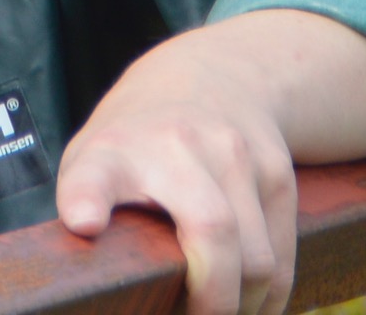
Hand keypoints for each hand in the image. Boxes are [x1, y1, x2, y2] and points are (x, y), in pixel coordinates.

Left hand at [53, 11, 365, 314]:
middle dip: (211, 301)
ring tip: (216, 314)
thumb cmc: (137, 144)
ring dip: (243, 307)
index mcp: (115, 153)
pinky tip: (248, 305)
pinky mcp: (277, 171)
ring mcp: (234, 154)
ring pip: (257, 260)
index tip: (85, 221)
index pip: (95, 174)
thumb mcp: (95, 162)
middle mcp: (176, 146)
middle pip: (212, 230)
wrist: (211, 75)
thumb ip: (88, 212)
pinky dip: (268, 296)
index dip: (88, 198)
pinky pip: (281, 258)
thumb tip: (99, 287)